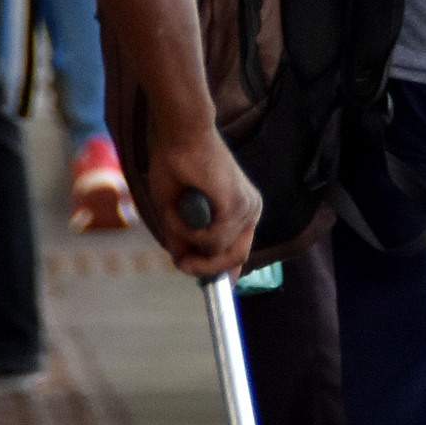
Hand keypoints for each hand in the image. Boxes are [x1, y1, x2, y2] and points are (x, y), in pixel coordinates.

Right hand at [146, 120, 259, 278]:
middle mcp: (250, 209)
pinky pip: (210, 238)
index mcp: (242, 208)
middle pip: (236, 258)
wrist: (180, 135)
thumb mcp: (175, 212)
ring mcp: (247, 207)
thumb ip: (182, 237)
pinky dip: (188, 228)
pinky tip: (182, 203)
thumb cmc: (175, 166)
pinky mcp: (237, 205)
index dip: (226, 272)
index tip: (212, 289)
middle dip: (207, 268)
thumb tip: (183, 262)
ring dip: (186, 237)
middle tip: (182, 265)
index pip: (241, 250)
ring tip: (175, 208)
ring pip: (217, 250)